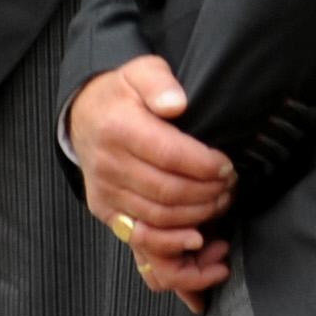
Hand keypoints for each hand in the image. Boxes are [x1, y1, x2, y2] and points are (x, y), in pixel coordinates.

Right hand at [71, 56, 233, 301]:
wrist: (83, 117)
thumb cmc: (123, 94)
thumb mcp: (141, 72)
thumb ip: (159, 82)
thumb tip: (176, 102)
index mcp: (118, 129)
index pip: (170, 154)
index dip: (205, 165)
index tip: (229, 166)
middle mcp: (107, 164)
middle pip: (167, 190)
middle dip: (208, 192)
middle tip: (232, 186)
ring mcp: (104, 191)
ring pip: (157, 216)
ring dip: (197, 216)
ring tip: (221, 202)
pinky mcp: (105, 210)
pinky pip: (139, 236)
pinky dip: (171, 243)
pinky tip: (197, 239)